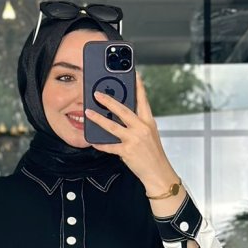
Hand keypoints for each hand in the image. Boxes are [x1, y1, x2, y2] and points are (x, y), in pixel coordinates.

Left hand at [85, 72, 177, 193]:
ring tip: (88, 112)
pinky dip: (100, 144)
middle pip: (123, 110)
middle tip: (97, 94)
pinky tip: (93, 141)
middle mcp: (142, 128)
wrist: (159, 173)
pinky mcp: (127, 151)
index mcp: (149, 122)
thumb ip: (138, 124)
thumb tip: (121, 115)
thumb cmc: (153, 154)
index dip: (138, 86)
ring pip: (113, 126)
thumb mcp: (150, 134)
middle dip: (109, 100)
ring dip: (98, 119)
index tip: (134, 74)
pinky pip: (110, 146)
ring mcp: (134, 140)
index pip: (143, 100)